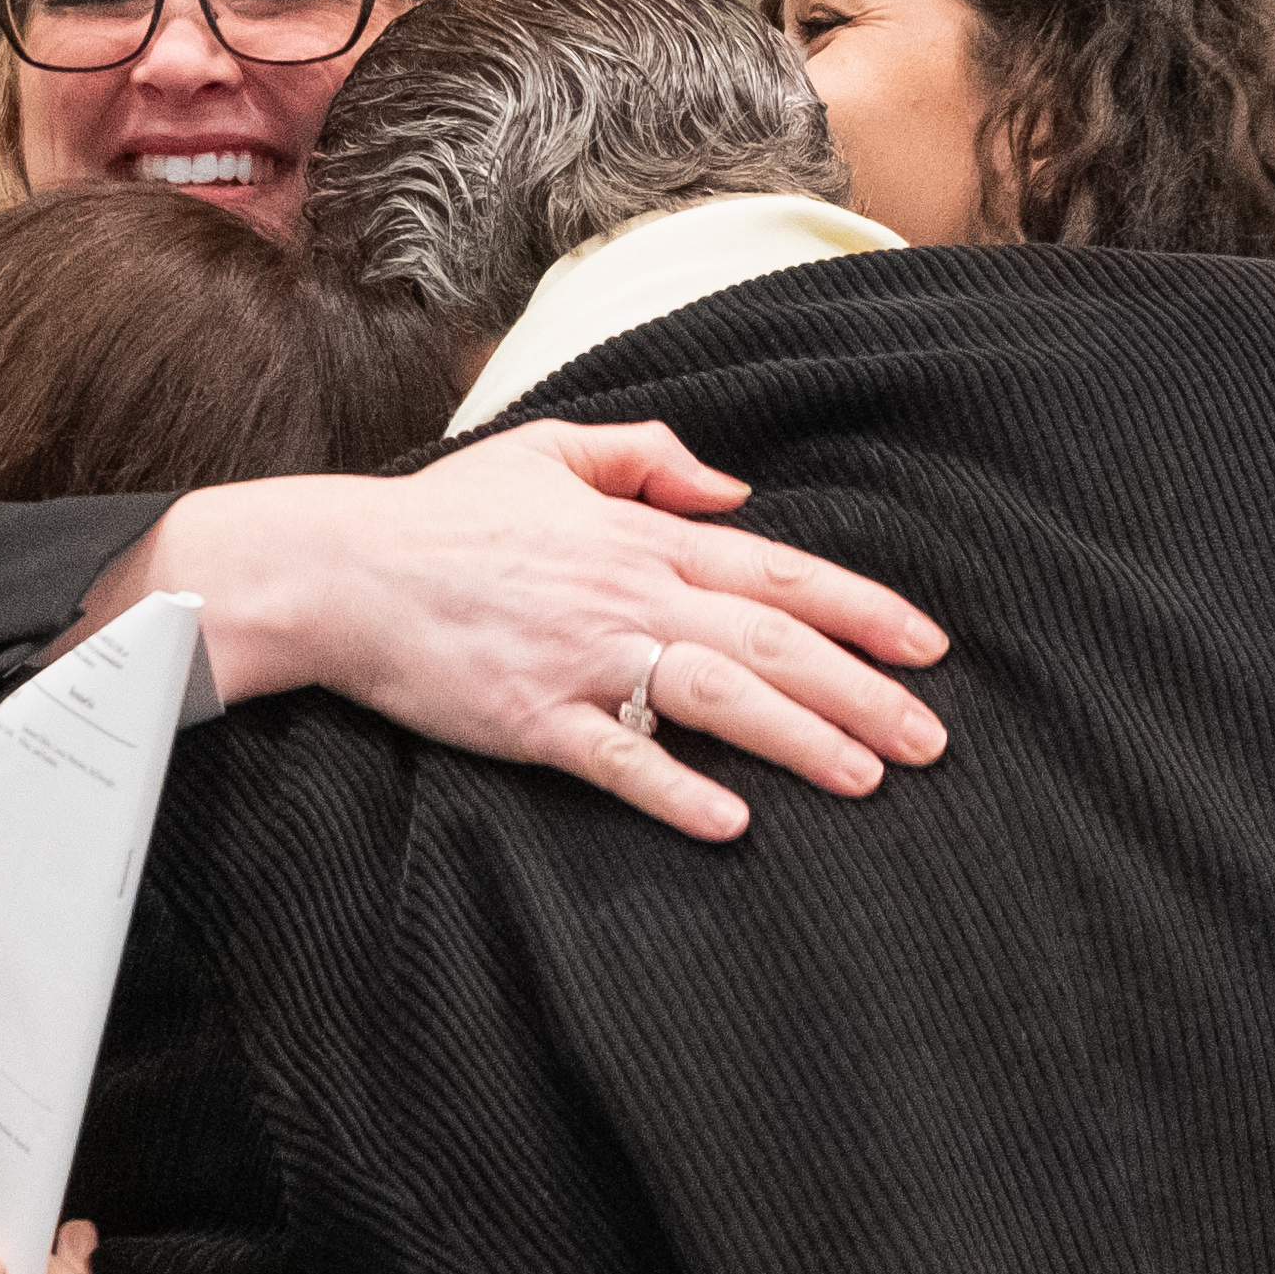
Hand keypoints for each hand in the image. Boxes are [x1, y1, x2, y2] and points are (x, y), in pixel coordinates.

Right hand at [109, 422, 952, 841]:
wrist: (339, 568)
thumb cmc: (443, 518)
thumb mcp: (548, 453)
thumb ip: (648, 461)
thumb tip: (734, 486)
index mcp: (640, 539)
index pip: (778, 569)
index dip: (862, 609)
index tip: (930, 645)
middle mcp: (628, 595)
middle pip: (772, 641)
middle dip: (863, 689)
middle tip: (935, 738)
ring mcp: (582, 659)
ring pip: (718, 696)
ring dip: (800, 738)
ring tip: (869, 777)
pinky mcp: (531, 718)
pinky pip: (618, 758)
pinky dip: (676, 789)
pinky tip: (733, 820)